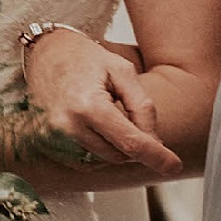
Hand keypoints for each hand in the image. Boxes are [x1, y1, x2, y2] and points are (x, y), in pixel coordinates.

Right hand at [21, 29, 180, 185]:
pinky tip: (90, 125)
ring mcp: (54, 139)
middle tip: (124, 111)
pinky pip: (83, 162)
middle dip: (132, 141)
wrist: (46, 53)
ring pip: (103, 160)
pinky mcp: (47, 146)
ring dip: (113, 144)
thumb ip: (142, 106)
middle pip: (118, 154)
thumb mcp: (122, 71)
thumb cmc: (84, 58)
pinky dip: (96, 149)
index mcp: (88, 106)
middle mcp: (68, 127)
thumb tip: (154, 141)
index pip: (130, 142)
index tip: (173, 166)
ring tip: (102, 113)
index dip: (156, 156)